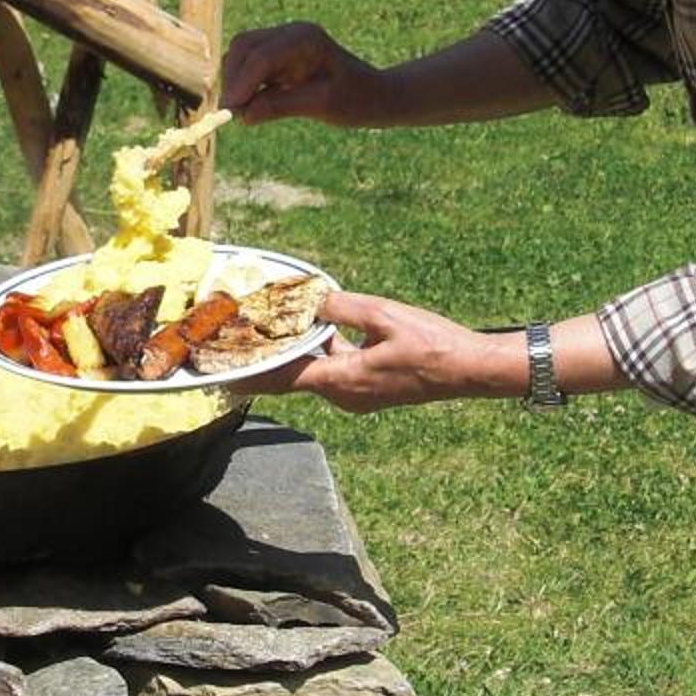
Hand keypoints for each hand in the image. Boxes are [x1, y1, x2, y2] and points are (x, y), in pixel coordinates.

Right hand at [221, 22, 387, 126]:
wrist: (376, 94)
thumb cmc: (357, 99)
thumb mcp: (322, 106)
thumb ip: (281, 107)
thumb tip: (242, 115)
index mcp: (305, 38)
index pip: (262, 56)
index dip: (242, 83)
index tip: (230, 111)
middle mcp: (290, 33)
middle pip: (244, 47)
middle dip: (233, 79)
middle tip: (229, 114)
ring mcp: (283, 41)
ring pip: (241, 54)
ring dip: (234, 81)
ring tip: (240, 113)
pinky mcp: (278, 55)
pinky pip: (249, 65)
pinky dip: (243, 84)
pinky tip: (249, 106)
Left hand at [252, 289, 507, 411]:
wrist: (469, 369)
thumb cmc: (431, 345)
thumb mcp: (384, 316)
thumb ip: (344, 307)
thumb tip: (315, 301)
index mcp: (343, 380)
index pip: (286, 379)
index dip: (254, 376)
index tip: (226, 377)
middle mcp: (346, 394)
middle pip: (297, 377)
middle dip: (271, 361)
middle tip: (243, 345)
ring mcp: (359, 395)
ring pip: (317, 372)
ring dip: (299, 354)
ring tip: (274, 333)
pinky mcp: (371, 388)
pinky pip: (336, 370)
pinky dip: (323, 354)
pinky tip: (322, 331)